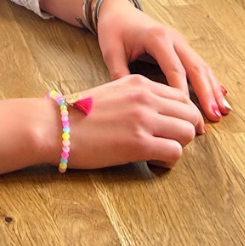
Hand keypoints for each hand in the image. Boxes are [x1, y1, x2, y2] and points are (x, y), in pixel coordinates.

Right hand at [64, 75, 203, 169]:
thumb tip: (162, 117)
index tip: (174, 128)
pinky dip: (168, 162)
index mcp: (138, 82)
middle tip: (168, 143)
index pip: (181, 96)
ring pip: (187, 134)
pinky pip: (175, 153)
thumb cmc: (79, 113)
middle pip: (190, 114)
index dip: (183, 115)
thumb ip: (139, 98)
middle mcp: (145, 97)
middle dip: (185, 131)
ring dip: (178, 147)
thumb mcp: (113, 93)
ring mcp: (143, 119)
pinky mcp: (139, 143)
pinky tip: (151, 162)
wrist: (54, 125)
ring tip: (158, 153)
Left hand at [95, 0, 228, 123]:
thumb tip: (130, 102)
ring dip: (213, 88)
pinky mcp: (182, 46)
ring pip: (201, 66)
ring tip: (224, 111)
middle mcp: (173, 38)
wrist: (117, 9)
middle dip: (206, 93)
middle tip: (214, 116)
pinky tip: (220, 95)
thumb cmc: (113, 29)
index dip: (183, 92)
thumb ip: (120, 74)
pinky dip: (210, 80)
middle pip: (195, 68)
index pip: (175, 69)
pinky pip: (199, 64)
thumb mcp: (111, 51)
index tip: (188, 113)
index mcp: (156, 38)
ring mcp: (180, 41)